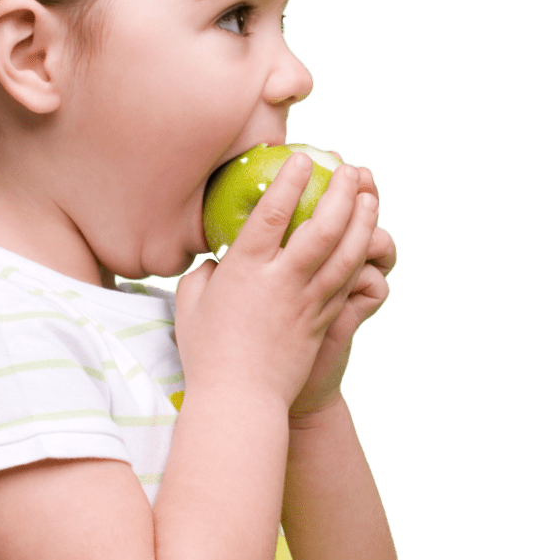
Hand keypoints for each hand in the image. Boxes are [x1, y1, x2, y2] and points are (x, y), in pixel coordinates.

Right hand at [176, 153, 374, 415]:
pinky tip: (366, 239)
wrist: (240, 401)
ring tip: (367, 195)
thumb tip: (216, 260)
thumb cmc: (207, 353)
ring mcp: (306, 303)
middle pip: (321, 228)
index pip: (272, 216)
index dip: (289, 183)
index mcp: (244, 271)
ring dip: (360, 220)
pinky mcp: (322, 321)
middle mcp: (281, 282)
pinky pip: (347, 282)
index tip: (301, 158)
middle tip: (347, 169)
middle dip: (339, 194)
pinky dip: (359, 255)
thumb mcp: (192, 304)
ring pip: (344, 254)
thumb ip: (205, 273)